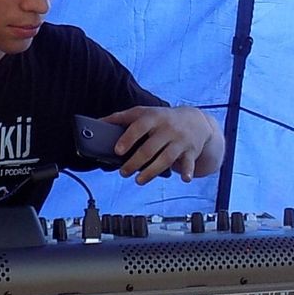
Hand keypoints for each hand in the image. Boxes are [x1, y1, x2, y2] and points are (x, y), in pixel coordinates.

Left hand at [100, 106, 219, 183]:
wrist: (196, 121)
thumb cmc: (162, 119)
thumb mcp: (143, 113)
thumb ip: (120, 118)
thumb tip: (98, 123)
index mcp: (153, 118)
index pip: (139, 127)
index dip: (128, 139)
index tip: (118, 151)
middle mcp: (167, 129)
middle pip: (149, 148)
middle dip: (134, 163)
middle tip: (123, 172)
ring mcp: (180, 141)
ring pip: (165, 159)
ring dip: (151, 172)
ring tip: (138, 181)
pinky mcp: (190, 152)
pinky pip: (189, 163)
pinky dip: (187, 172)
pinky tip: (184, 179)